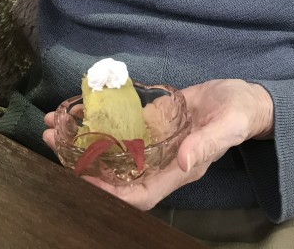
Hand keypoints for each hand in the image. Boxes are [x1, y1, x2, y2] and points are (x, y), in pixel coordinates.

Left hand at [42, 78, 272, 208]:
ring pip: (112, 149)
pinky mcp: (152, 122)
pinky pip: (120, 126)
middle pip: (115, 173)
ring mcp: (153, 142)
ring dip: (82, 139)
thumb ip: (206, 145)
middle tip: (50, 140)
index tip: (79, 180)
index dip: (108, 193)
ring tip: (53, 122)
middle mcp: (160, 160)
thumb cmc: (239, 114)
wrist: (243, 98)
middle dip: (81, 162)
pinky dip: (98, 119)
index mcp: (178, 170)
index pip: (138, 194)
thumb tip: (183, 164)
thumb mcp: (227, 127)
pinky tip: (79, 107)